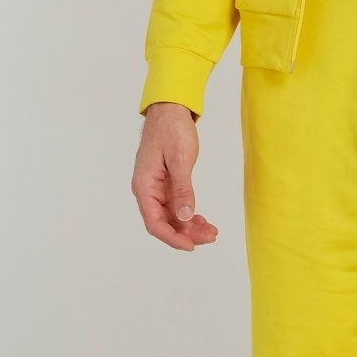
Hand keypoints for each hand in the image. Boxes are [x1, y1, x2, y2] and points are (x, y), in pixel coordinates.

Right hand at [132, 102, 218, 250]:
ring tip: (212, 231)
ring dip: (190, 227)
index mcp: (144, 186)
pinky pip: (176, 207)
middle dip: (187, 234)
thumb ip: (182, 189)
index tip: (192, 246)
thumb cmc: (171, 129)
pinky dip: (189, 215)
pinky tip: (203, 220)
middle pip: (164, 223)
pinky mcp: (166, 185)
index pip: (154, 223)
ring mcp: (157, 189)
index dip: (173, 238)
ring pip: (172, 217)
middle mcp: (147, 191)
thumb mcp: (180, 159)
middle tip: (211, 236)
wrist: (171, 110)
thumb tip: (184, 216)